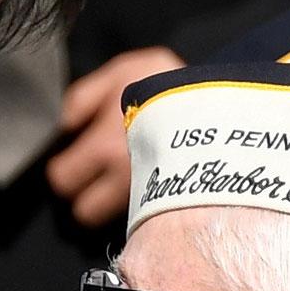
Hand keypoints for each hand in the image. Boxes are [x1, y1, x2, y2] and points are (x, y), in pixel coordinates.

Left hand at [47, 46, 182, 226]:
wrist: (226, 103)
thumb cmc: (171, 85)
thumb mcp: (124, 71)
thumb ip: (83, 97)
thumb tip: (65, 126)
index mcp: (104, 148)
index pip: (63, 180)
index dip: (65, 170)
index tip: (73, 160)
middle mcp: (125, 181)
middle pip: (85, 212)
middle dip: (85, 196)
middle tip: (96, 175)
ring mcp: (150, 198)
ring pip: (114, 219)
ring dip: (114, 204)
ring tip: (127, 178)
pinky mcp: (171, 208)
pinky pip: (144, 218)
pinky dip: (144, 205)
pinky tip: (153, 181)